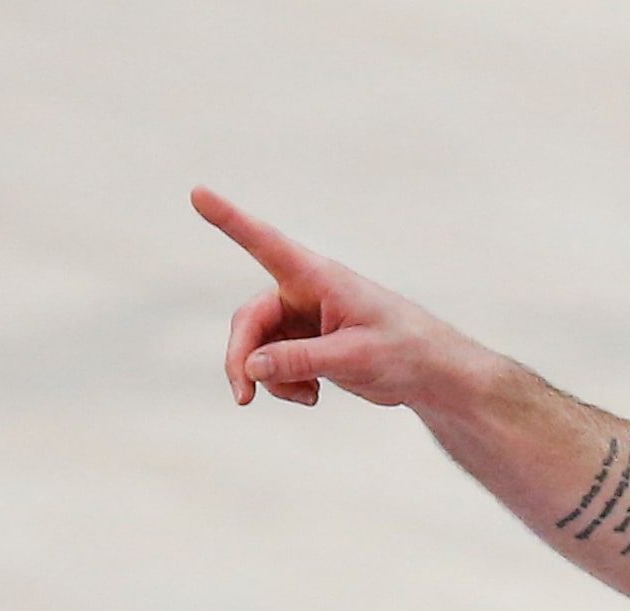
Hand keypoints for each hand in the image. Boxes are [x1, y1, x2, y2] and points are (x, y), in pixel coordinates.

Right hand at [191, 186, 475, 410]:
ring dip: (270, 377)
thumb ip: (301, 360)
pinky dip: (285, 383)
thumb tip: (251, 367)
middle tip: (243, 396)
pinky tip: (314, 395)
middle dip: (242, 358)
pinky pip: (275, 364)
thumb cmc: (404, 352)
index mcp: (318, 277)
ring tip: (308, 397)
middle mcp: (303, 292)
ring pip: (259, 347)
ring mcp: (302, 319)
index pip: (266, 244)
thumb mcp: (354, 357)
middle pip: (250, 320)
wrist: (431, 374)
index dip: (229, 219)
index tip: (198, 192)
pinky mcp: (305, 343)